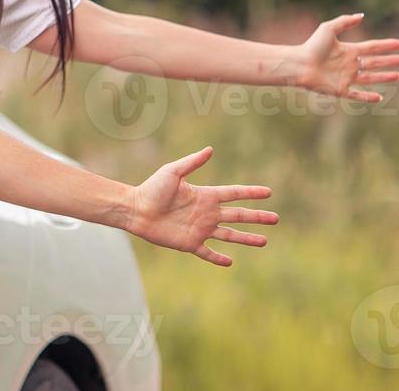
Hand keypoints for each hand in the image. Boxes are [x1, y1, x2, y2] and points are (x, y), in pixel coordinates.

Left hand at [126, 146, 276, 266]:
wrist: (136, 209)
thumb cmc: (152, 188)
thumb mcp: (172, 172)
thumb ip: (192, 162)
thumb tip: (210, 149)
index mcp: (205, 195)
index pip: (234, 194)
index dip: (251, 193)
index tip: (268, 192)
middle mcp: (206, 213)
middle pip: (238, 215)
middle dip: (257, 217)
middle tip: (275, 219)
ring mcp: (200, 229)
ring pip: (229, 235)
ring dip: (246, 238)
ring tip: (264, 241)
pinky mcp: (190, 243)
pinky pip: (208, 253)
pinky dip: (218, 258)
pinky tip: (231, 261)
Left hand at [290, 12, 398, 100]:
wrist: (298, 64)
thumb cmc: (311, 46)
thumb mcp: (328, 29)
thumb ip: (344, 21)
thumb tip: (362, 15)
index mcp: (348, 50)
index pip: (372, 47)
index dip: (386, 45)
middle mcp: (350, 64)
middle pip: (375, 62)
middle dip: (390, 61)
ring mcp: (346, 78)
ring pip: (370, 78)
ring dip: (384, 77)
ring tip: (398, 75)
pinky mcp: (340, 90)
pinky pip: (357, 95)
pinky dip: (368, 97)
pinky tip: (379, 97)